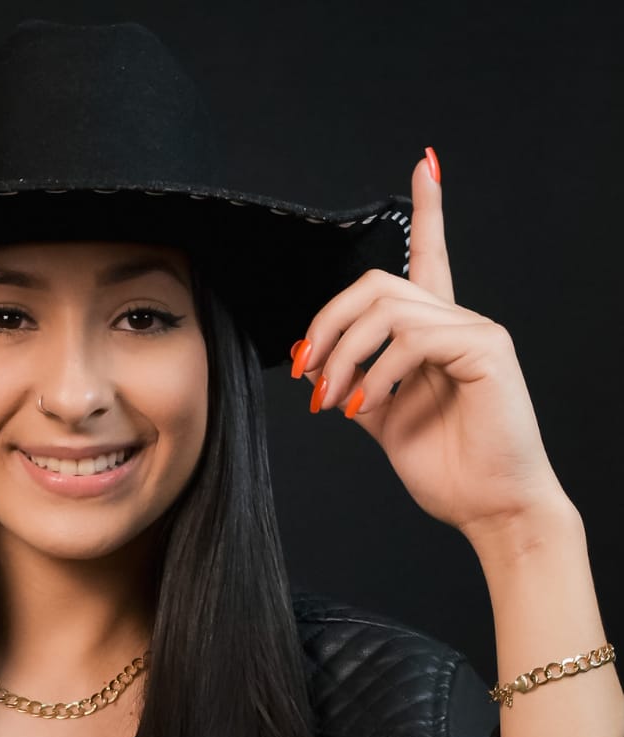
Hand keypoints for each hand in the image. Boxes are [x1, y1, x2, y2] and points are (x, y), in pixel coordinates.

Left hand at [291, 150, 573, 560]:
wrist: (490, 508)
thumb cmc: (449, 470)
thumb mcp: (385, 420)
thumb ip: (357, 382)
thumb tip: (316, 364)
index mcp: (437, 335)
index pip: (431, 258)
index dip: (428, 210)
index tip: (424, 165)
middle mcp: (459, 322)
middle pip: (378, 284)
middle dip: (328, 324)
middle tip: (309, 374)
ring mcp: (475, 331)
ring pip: (388, 307)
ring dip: (343, 355)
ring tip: (333, 400)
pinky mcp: (486, 349)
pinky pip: (414, 337)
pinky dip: (378, 370)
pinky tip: (370, 403)